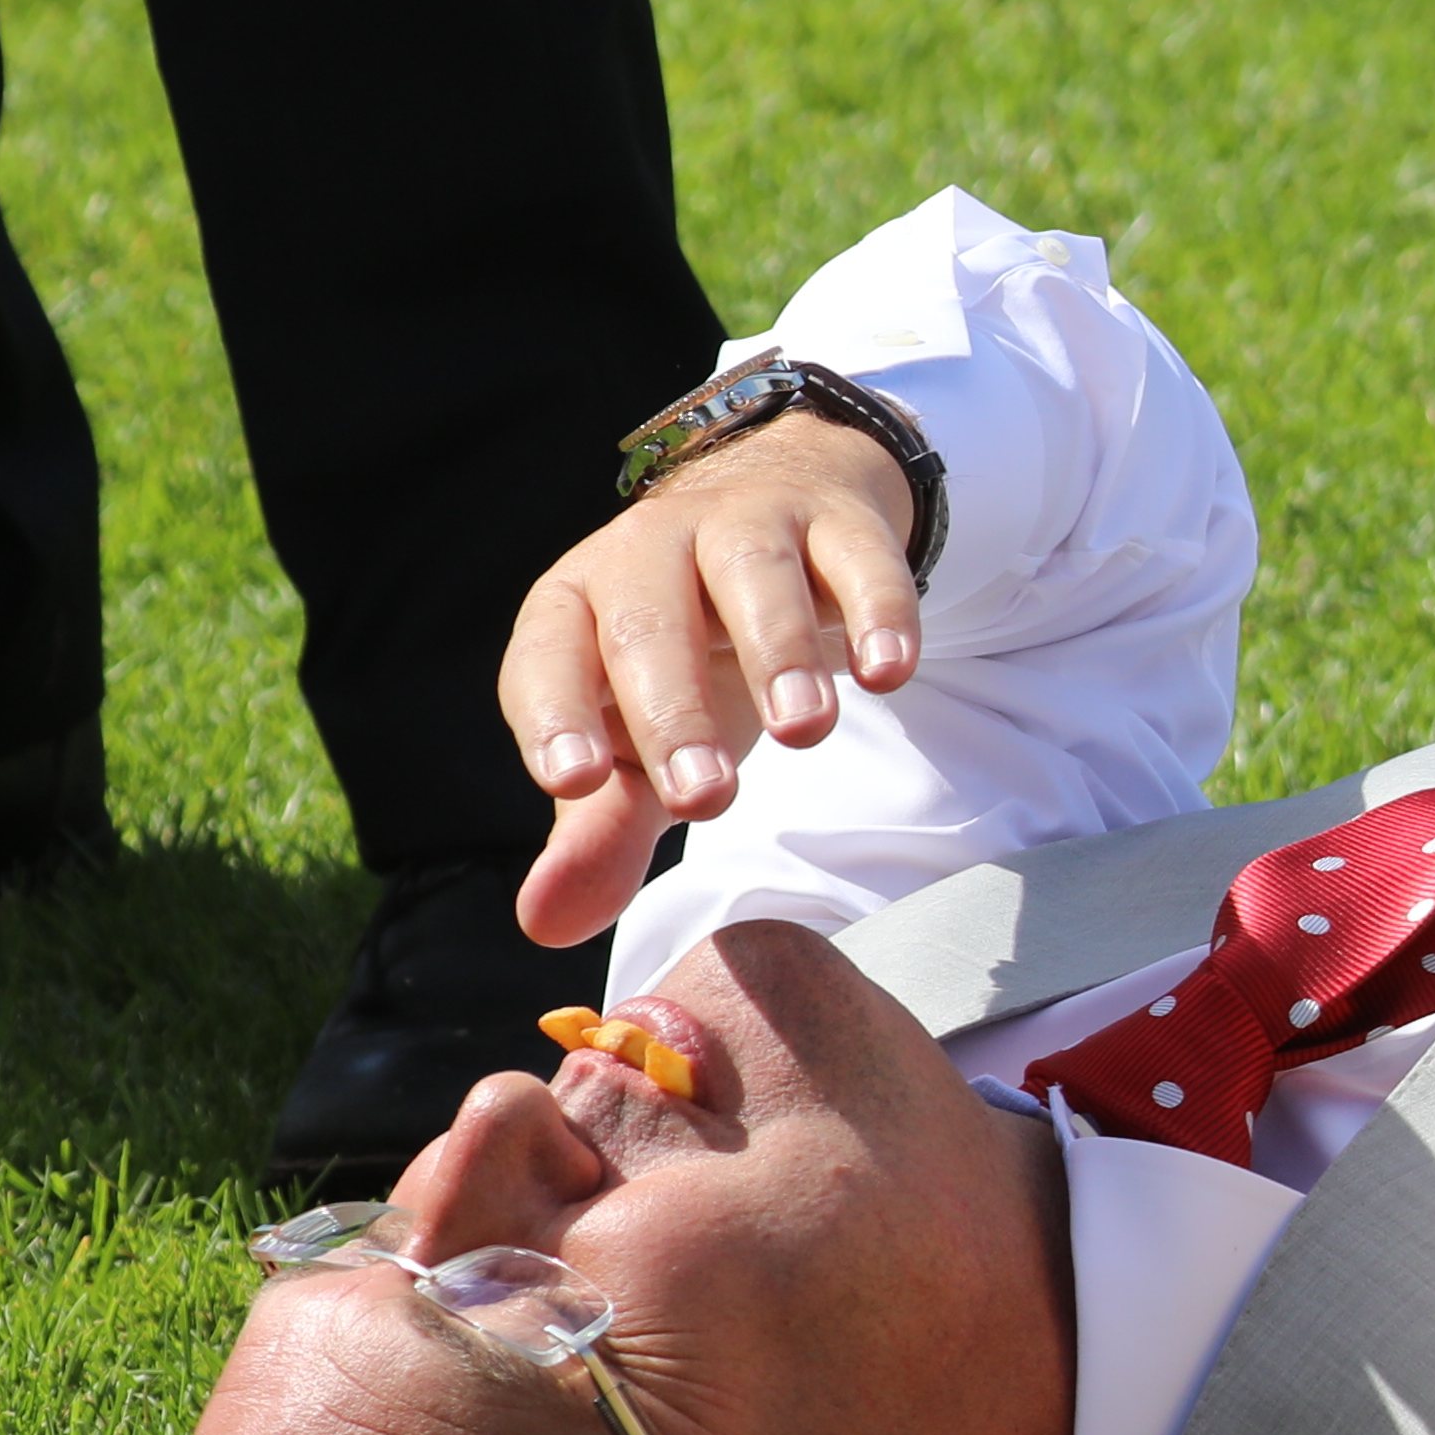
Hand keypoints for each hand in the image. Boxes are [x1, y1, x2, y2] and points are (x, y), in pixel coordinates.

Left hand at [493, 419, 925, 947]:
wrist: (777, 510)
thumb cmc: (692, 651)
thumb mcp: (640, 739)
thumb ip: (601, 827)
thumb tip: (545, 923)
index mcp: (576, 605)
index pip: (545, 657)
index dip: (553, 714)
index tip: (573, 783)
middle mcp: (647, 552)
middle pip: (649, 625)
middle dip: (675, 712)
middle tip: (706, 800)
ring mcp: (745, 527)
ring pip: (752, 576)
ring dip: (777, 653)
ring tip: (804, 733)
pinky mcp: (839, 523)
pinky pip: (860, 558)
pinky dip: (880, 610)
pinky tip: (889, 673)